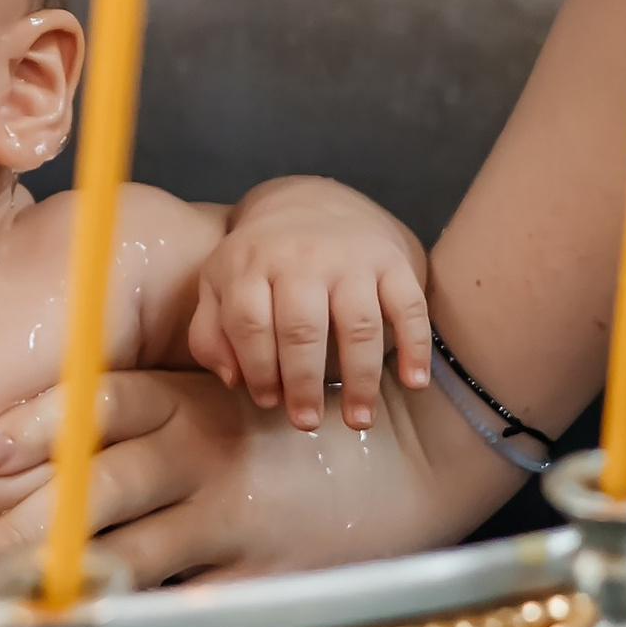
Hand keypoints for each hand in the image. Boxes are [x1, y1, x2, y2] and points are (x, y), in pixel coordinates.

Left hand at [0, 362, 512, 596]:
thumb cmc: (306, 415)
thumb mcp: (231, 389)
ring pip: (133, 557)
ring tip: (0, 617)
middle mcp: (206, 453)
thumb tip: (66, 436)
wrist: (424, 441)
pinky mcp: (274, 572)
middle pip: (93, 491)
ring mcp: (240, 517)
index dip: (35, 427)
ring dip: (61, 588)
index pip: (96, 406)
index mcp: (191, 400)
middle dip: (16, 533)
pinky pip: (199, 608)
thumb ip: (159, 407)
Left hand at [185, 175, 431, 432]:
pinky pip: (409, 305)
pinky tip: (413, 382)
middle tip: (306, 423)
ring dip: (359, 377)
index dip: (257, 368)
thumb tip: (233, 380)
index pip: (250, 322)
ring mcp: (350, 258)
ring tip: (358, 420)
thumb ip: (211, 333)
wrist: (313, 203)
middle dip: (303, 382)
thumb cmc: (260, 262)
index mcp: (250, 262)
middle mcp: (301, 257)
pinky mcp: (391, 261)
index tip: (268, 402)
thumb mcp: (219, 284)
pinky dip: (414, 345)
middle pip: (302, 327)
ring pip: (357, 322)